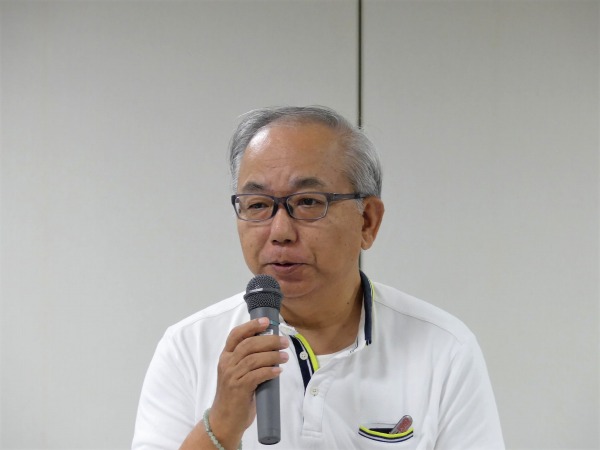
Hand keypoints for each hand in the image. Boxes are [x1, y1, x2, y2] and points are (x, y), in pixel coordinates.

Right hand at [209, 317, 288, 447]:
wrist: (224, 420)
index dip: (251, 326)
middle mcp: (227, 363)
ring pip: (254, 358)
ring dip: (272, 355)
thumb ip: (250, 360)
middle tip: (284, 341)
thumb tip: (273, 349)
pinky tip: (278, 371)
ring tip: (285, 356)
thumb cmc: (235, 395)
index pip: (236, 335)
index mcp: (226, 356)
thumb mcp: (238, 373)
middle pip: (249, 344)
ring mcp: (232, 376)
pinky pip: (257, 375)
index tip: (266, 321)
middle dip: (269, 340)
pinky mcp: (239, 388)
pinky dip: (269, 371)